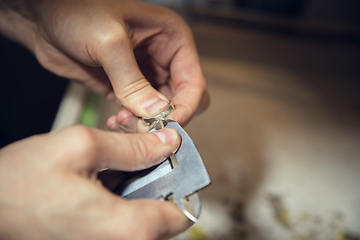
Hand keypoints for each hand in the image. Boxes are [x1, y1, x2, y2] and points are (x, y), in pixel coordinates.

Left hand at [0, 0, 208, 131]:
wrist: (42, 18)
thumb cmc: (75, 9)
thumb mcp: (108, 42)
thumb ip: (133, 81)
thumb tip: (157, 112)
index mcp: (171, 38)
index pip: (194, 82)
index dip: (185, 107)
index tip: (168, 125)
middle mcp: (162, 57)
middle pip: (182, 100)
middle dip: (167, 118)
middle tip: (146, 127)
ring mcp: (144, 75)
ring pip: (162, 111)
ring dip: (147, 123)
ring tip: (126, 122)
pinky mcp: (126, 88)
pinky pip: (140, 114)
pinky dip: (133, 123)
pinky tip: (117, 122)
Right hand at [0, 125, 189, 238]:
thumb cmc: (20, 183)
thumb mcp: (81, 147)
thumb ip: (133, 146)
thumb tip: (168, 141)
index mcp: (127, 230)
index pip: (184, 213)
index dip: (183, 181)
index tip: (172, 160)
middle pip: (164, 212)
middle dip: (157, 177)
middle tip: (141, 150)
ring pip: (143, 214)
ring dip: (138, 183)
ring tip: (117, 158)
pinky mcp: (95, 239)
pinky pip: (123, 218)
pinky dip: (121, 194)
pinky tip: (104, 172)